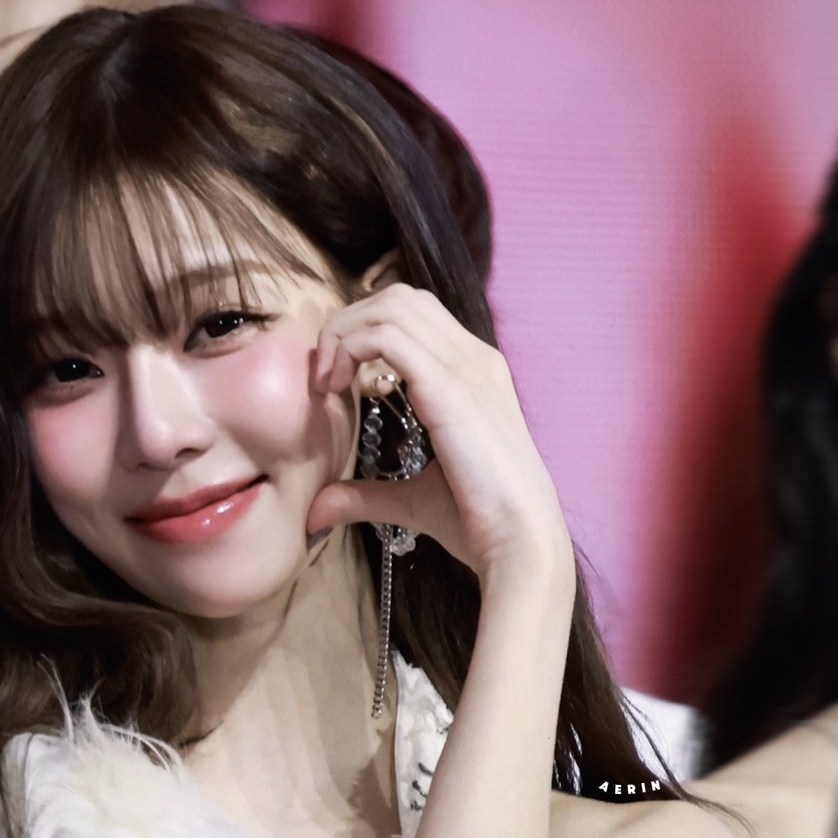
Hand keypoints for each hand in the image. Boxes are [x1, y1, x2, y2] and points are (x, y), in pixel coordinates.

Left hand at [307, 283, 571, 589]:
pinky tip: (335, 387)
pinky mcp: (449, 386)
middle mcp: (472, 357)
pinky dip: (349, 348)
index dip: (363, 333)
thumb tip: (317, 510)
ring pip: (391, 306)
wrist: (519, 540)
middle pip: (399, 298)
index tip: (333, 382)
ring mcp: (464, 366)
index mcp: (472, 373)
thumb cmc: (478, 522)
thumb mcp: (411, 499)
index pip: (413, 317)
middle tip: (323, 375)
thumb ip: (365, 494)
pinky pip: (387, 337)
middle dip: (349, 323)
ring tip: (326, 380)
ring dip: (344, 333)